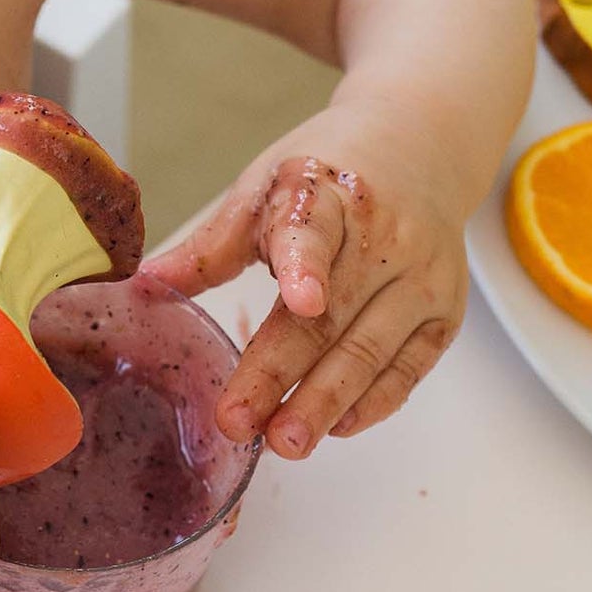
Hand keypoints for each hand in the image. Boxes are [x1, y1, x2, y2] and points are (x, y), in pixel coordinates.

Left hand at [143, 115, 466, 459]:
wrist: (418, 148)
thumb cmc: (326, 176)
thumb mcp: (263, 189)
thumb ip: (212, 245)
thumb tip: (146, 285)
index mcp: (327, 195)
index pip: (315, 233)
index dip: (305, 267)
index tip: (298, 300)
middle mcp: (385, 238)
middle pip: (330, 316)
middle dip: (281, 375)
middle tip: (238, 422)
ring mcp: (422, 278)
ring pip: (371, 352)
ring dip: (326, 404)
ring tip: (285, 442)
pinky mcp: (445, 311)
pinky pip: (410, 368)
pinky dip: (373, 403)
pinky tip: (337, 427)